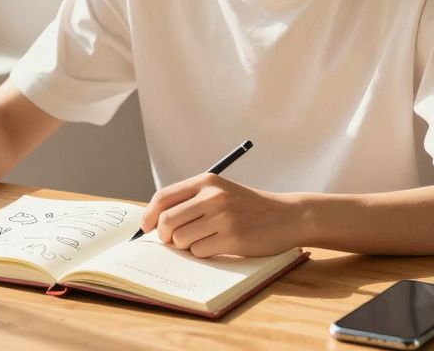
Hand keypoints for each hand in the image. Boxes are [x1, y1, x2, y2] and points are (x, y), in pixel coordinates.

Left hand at [138, 173, 305, 257]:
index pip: (164, 196)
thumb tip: (155, 222)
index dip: (149, 214)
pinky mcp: (233, 238)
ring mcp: (223, 217)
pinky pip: (199, 252)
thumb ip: (191, 200)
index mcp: (207, 181)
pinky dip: (203, 253)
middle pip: (167, 221)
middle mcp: (213, 196)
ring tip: (203, 240)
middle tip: (173, 240)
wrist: (287, 216)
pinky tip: (218, 246)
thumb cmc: (248, 207)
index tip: (146, 228)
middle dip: (165, 235)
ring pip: (181, 240)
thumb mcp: (220, 191)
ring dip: (186, 245)